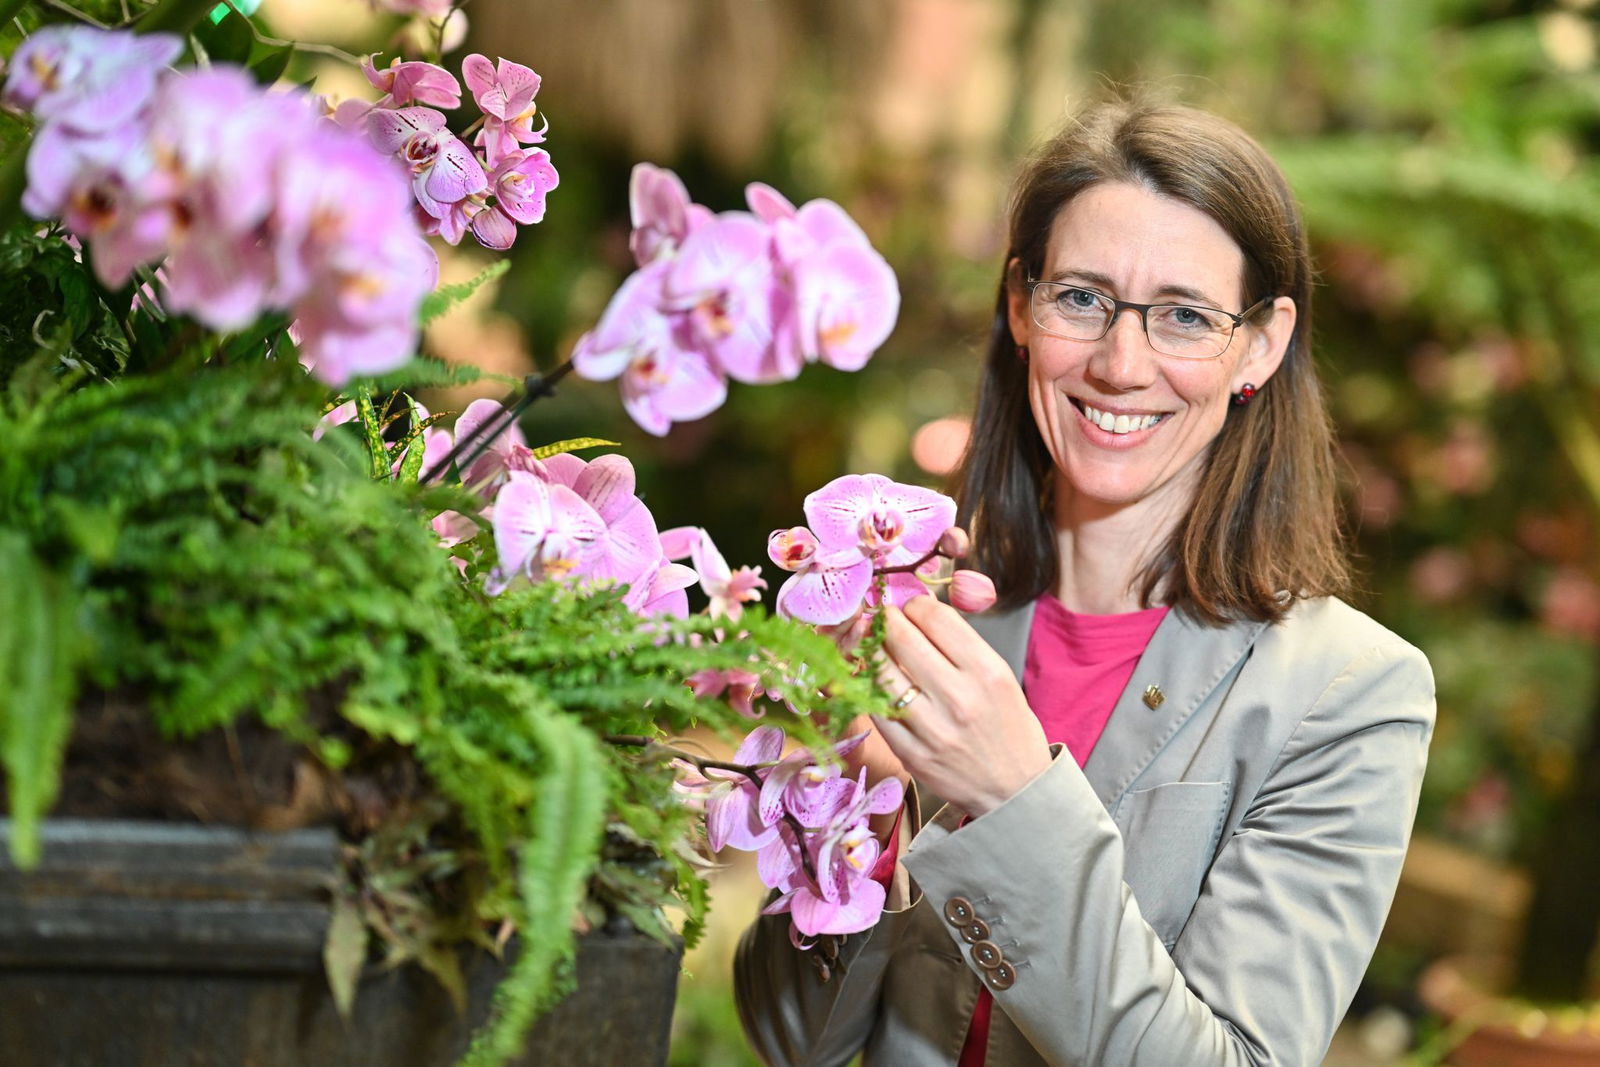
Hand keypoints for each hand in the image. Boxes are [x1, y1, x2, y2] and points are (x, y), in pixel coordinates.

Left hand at [874, 597, 1051, 817]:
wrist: (1015, 790)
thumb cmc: (1008, 729)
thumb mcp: (1001, 679)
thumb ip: (962, 648)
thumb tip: (919, 614)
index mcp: (987, 672)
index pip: (936, 619)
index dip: (916, 606)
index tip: (910, 608)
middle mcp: (960, 697)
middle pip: (903, 640)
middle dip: (888, 622)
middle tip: (884, 620)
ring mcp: (933, 729)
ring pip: (882, 673)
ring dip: (873, 653)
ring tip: (874, 647)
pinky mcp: (913, 755)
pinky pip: (877, 711)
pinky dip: (871, 691)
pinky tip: (875, 682)